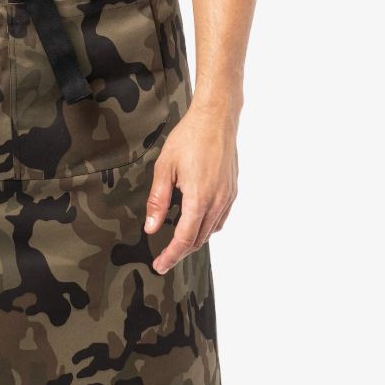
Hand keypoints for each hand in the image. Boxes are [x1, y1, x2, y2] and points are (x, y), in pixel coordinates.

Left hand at [144, 102, 238, 273]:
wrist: (216, 119)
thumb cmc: (189, 138)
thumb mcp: (165, 167)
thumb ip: (158, 200)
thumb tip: (151, 227)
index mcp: (199, 199)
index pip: (184, 239)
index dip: (170, 256)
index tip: (160, 265)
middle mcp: (217, 202)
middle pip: (198, 239)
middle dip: (180, 251)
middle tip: (163, 257)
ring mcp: (228, 197)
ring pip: (210, 231)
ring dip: (193, 240)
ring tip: (176, 242)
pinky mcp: (232, 191)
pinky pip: (220, 219)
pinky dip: (206, 227)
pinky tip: (195, 222)